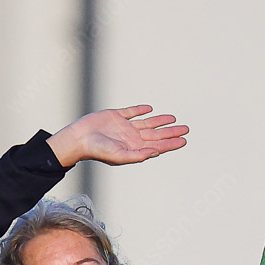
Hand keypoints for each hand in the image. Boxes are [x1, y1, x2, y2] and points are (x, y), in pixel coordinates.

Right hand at [48, 106, 188, 167]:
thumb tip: (155, 152)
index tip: (183, 140)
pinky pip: (131, 112)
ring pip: (147, 123)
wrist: (79, 138)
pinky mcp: (115, 116)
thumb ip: (138, 155)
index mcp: (134, 148)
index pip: (157, 146)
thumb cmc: (96, 150)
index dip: (171, 143)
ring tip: (173, 119)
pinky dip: (140, 110)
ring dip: (160, 121)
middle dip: (171, 133)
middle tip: (186, 129)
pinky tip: (149, 109)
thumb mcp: (119, 155)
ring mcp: (124, 126)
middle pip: (156, 135)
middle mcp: (131, 138)